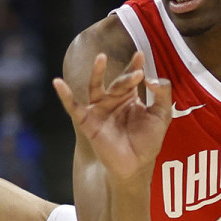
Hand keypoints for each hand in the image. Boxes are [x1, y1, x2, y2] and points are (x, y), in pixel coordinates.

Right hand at [53, 52, 172, 180]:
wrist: (136, 165)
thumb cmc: (148, 141)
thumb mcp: (162, 115)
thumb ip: (162, 95)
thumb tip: (151, 79)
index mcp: (129, 97)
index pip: (131, 76)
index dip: (135, 65)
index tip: (140, 54)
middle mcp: (113, 100)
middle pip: (118, 82)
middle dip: (127, 77)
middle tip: (137, 73)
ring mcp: (99, 109)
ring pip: (96, 87)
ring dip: (97, 73)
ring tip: (100, 58)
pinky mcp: (87, 121)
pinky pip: (73, 107)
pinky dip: (65, 95)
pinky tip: (58, 83)